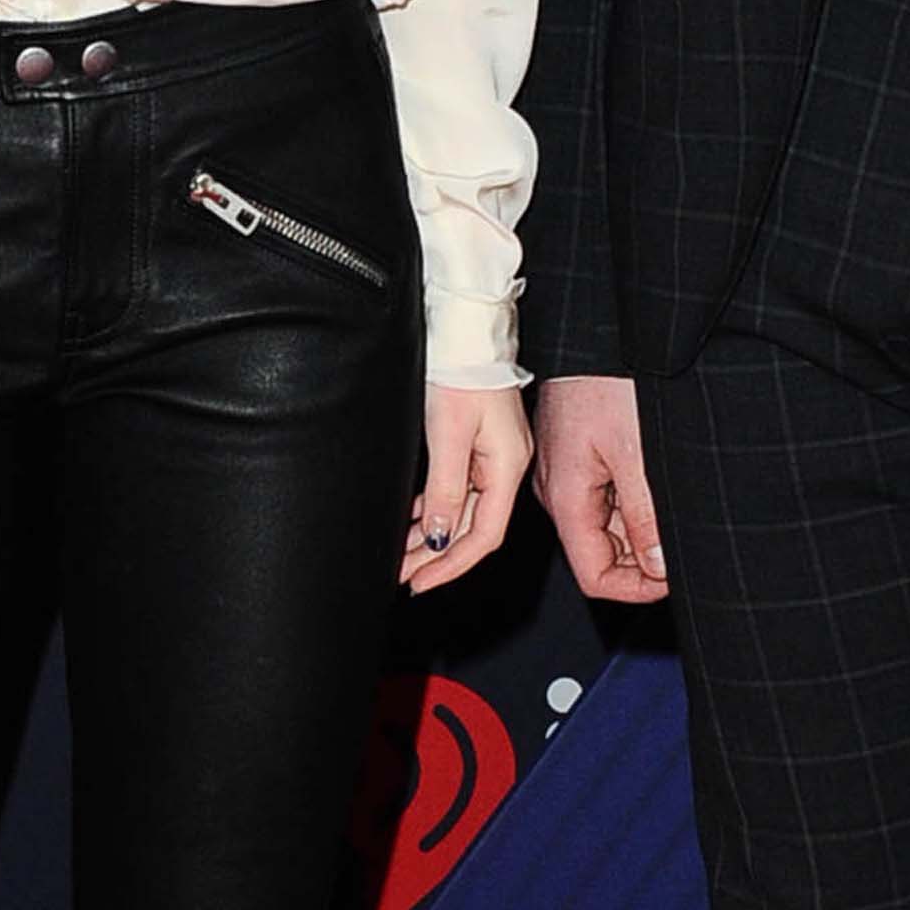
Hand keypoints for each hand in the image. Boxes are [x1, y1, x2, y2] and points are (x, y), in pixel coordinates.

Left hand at [402, 383, 531, 593]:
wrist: (466, 327)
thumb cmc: (463, 369)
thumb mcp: (448, 433)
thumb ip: (447, 489)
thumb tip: (441, 537)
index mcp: (507, 467)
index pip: (483, 535)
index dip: (451, 565)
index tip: (421, 582)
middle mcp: (505, 464)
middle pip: (472, 526)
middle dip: (436, 555)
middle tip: (404, 574)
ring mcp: (493, 453)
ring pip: (463, 509)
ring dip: (432, 533)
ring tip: (402, 552)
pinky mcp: (478, 441)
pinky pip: (458, 487)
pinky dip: (436, 506)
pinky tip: (416, 516)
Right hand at [532, 371, 667, 602]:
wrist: (591, 330)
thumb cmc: (605, 379)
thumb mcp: (636, 454)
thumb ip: (643, 516)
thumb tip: (657, 566)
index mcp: (564, 495)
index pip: (594, 574)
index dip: (637, 586)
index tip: (673, 574)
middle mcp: (555, 489)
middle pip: (598, 551)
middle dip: (642, 557)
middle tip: (681, 542)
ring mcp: (562, 470)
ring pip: (602, 523)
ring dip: (639, 528)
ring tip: (673, 510)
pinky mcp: (573, 452)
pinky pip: (600, 495)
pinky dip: (630, 502)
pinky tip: (655, 484)